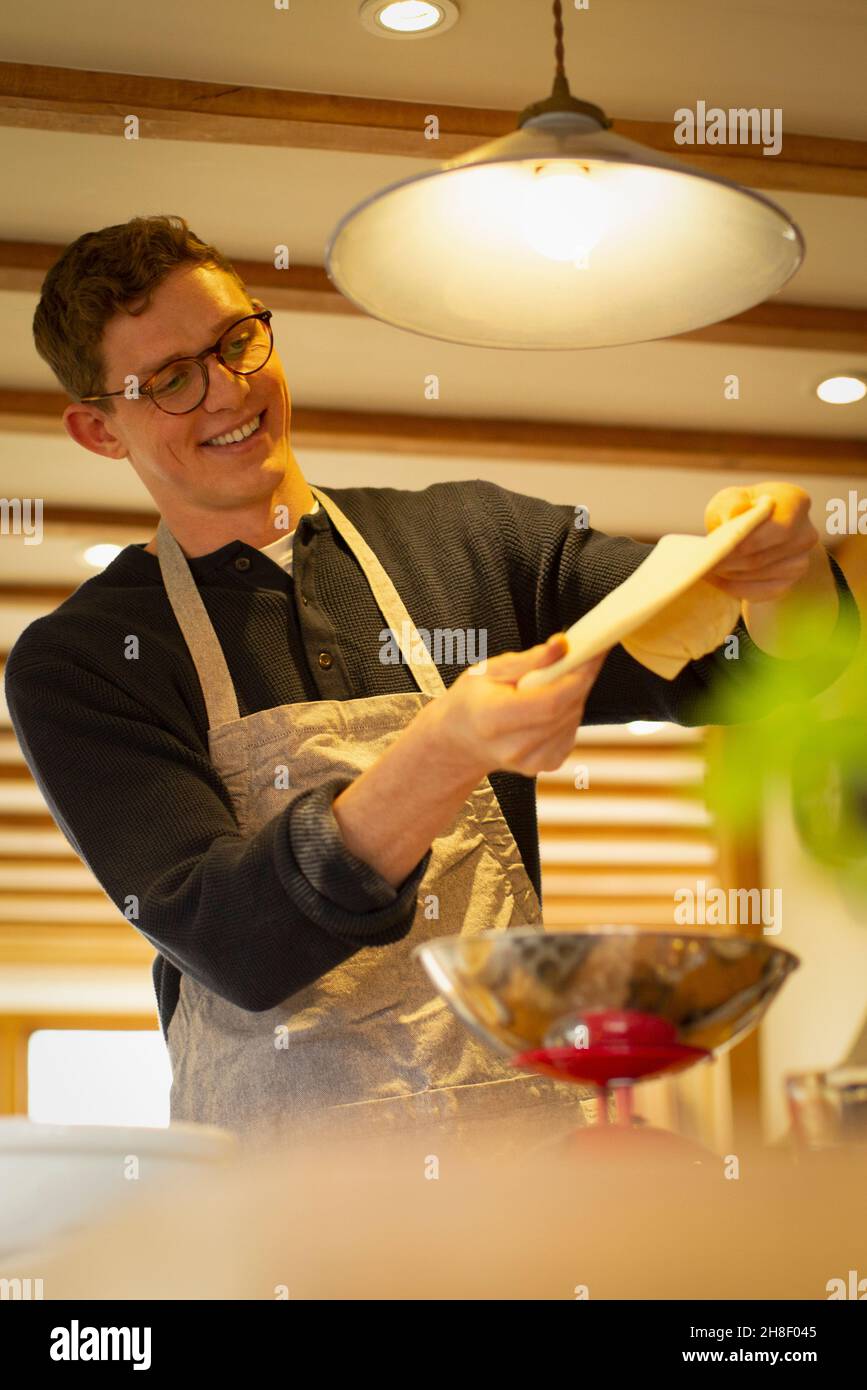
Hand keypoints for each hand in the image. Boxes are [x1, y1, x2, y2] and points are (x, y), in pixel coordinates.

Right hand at [427, 635, 609, 778]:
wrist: (461, 739)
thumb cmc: (472, 700)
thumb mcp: (489, 669)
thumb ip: (529, 660)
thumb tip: (563, 646)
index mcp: (493, 719)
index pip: (550, 702)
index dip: (576, 676)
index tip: (591, 650)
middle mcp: (513, 747)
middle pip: (566, 710)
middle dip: (579, 678)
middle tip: (580, 655)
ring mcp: (531, 762)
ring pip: (573, 719)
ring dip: (574, 695)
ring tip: (553, 682)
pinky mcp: (546, 765)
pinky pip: (571, 731)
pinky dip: (568, 712)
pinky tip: (549, 705)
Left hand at [703, 482, 818, 601]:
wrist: (753, 528)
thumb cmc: (740, 509)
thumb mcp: (730, 498)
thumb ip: (732, 505)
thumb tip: (734, 518)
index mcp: (796, 503)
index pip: (777, 528)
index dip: (745, 541)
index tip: (716, 548)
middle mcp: (805, 534)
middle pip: (761, 556)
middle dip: (728, 561)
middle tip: (703, 562)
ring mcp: (800, 561)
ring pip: (757, 575)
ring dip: (728, 574)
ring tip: (707, 567)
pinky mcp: (789, 583)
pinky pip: (759, 592)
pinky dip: (734, 587)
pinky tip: (717, 579)